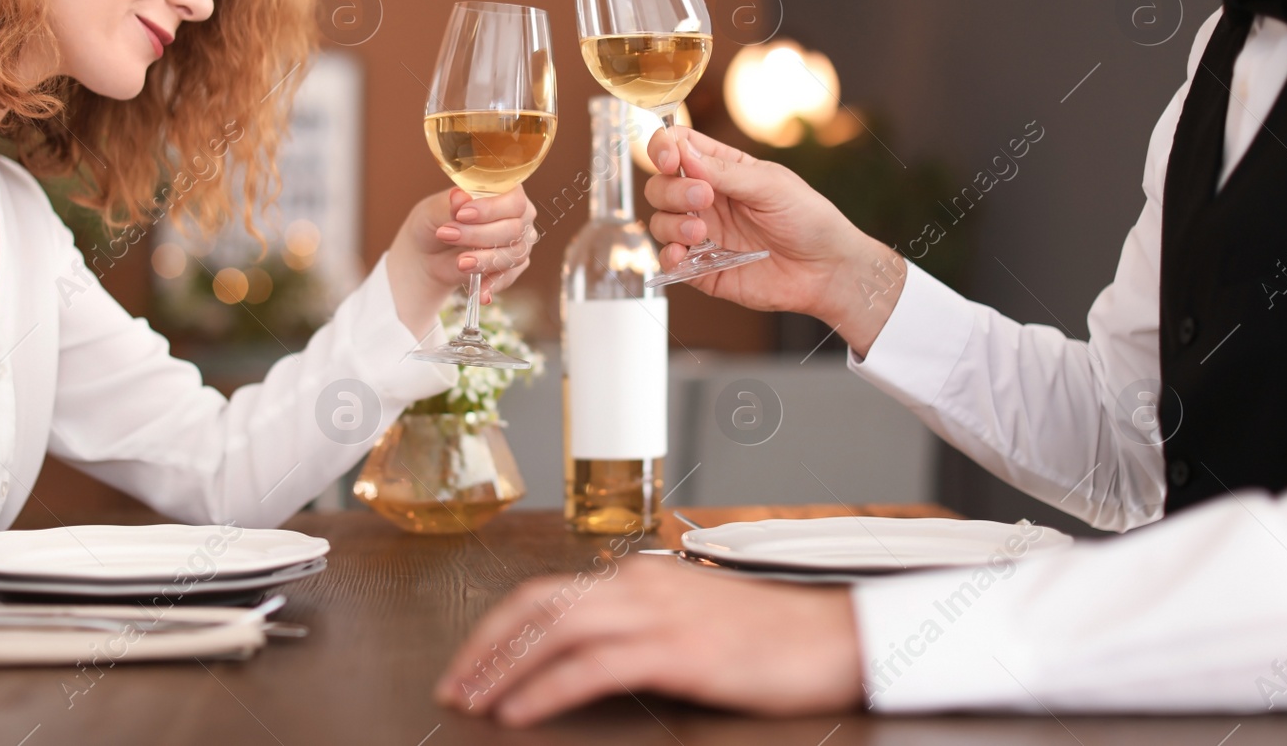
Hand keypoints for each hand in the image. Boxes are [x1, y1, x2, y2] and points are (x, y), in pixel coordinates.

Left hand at [386, 185, 537, 335]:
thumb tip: (460, 197)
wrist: (427, 253)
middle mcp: (518, 215)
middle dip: (478, 235)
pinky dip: (492, 284)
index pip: (513, 199)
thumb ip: (450, 205)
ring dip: (485, 260)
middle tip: (448, 235)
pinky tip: (479, 291)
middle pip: (514, 228)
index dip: (490, 209)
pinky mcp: (512, 266)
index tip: (462, 215)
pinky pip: (509, 276)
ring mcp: (518, 242)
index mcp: (504, 192)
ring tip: (459, 263)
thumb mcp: (434, 210)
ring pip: (514, 254)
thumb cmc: (434, 222)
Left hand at [433, 556, 863, 725]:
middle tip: (452, 687)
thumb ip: (636, 629)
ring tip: (474, 702)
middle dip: (484, 646)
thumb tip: (580, 658)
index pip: (545, 594)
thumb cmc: (768, 638)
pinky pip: (593, 665)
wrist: (834, 639)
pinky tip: (522, 710)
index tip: (467, 664)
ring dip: (504, 668)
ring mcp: (657, 614)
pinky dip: (547, 687)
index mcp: (637, 577)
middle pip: (536, 605)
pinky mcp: (677, 649)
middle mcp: (638, 584)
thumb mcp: (689, 623)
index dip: (497, 629)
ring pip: (555, 630)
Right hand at [644, 126, 905, 356]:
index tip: (670, 159)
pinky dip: (668, 257)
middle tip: (703, 198)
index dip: (662, 149)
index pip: (677, 147)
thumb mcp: (771, 185)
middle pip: (661, 185)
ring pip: (660, 222)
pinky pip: (670, 262)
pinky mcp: (704, 269)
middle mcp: (707, 201)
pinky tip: (684, 255)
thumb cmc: (809, 219)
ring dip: (671, 224)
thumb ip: (723, 171)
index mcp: (722, 170)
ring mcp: (703, 235)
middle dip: (672, 190)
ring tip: (700, 233)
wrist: (828, 270)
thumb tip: (680, 150)